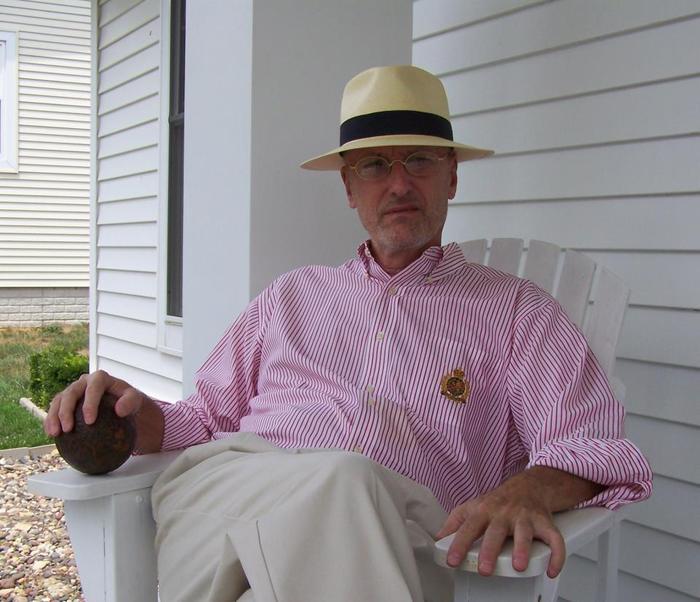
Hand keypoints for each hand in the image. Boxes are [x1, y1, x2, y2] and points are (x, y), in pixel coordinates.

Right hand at [45, 370, 146, 436]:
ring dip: (54, 416)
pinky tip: (51, 435)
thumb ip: (130, 402)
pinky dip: (50, 421)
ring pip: (58, 400)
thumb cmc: (128, 401)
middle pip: (71, 393)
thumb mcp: (135, 400)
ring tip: (55, 433)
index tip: (90, 421)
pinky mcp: (65, 401)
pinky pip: (54, 410)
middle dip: (66, 411)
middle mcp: (83, 382)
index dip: (90, 403)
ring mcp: (73, 391)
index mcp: (100, 378)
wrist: (120, 405)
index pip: (93, 387)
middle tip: (68, 429)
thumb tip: (119, 410)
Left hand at [435, 468, 566, 577]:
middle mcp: (504, 514)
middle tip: (485, 569)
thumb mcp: (473, 507)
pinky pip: (554, 538)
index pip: (469, 527)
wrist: (529, 485)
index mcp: (484, 511)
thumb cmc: (498, 501)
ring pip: (524, 532)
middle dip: (490, 550)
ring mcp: (525, 517)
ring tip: (518, 566)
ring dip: (522, 549)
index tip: (452, 560)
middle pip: (496, 531)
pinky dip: (557, 555)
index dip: (459, 544)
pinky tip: (552, 569)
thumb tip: (437, 538)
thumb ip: (455, 522)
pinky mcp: (544, 522)